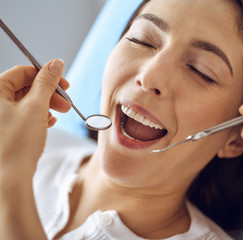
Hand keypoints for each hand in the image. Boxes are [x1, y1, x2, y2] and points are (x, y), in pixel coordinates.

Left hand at [0, 59, 70, 238]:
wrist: (9, 179)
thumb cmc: (17, 144)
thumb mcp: (36, 107)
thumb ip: (46, 82)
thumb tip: (55, 63)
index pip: (22, 72)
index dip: (46, 76)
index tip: (64, 84)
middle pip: (25, 87)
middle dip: (48, 93)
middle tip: (66, 102)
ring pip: (26, 102)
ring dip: (45, 105)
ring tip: (58, 115)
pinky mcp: (5, 130)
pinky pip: (23, 115)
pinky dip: (38, 116)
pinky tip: (48, 123)